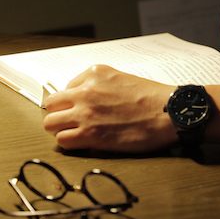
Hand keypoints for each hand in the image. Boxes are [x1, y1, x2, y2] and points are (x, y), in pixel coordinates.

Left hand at [43, 64, 175, 152]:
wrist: (169, 113)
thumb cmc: (153, 99)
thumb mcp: (122, 80)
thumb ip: (100, 87)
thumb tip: (85, 102)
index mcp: (95, 74)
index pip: (65, 88)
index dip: (71, 102)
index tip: (79, 110)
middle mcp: (86, 90)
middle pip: (51, 105)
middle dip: (60, 114)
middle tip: (72, 123)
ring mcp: (85, 112)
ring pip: (50, 123)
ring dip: (61, 130)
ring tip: (76, 134)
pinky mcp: (90, 134)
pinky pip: (62, 141)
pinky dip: (69, 144)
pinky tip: (82, 144)